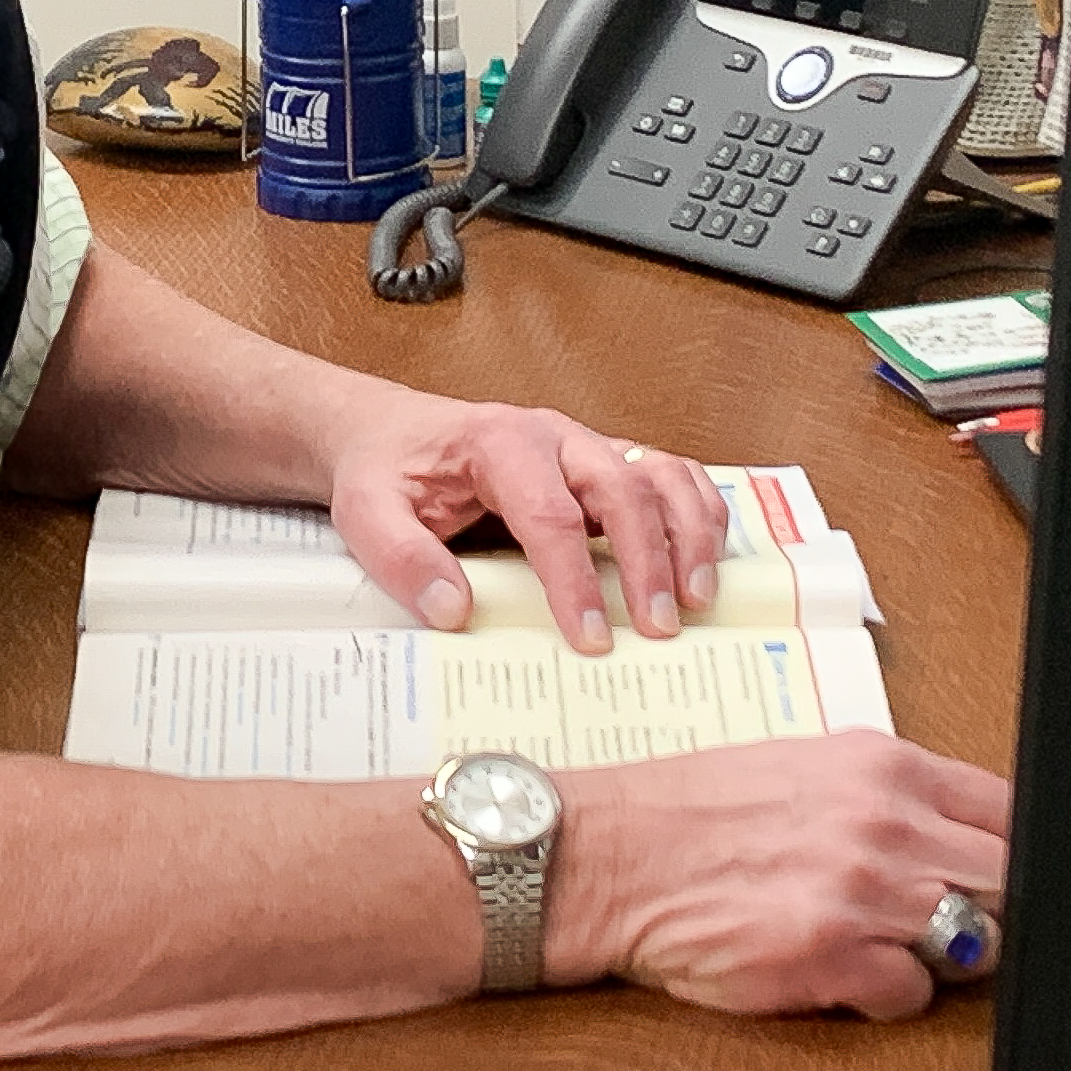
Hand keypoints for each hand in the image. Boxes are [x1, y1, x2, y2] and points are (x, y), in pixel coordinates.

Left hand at [324, 388, 733, 652]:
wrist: (393, 433)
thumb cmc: (387, 471)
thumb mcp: (367, 512)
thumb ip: (402, 558)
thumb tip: (453, 610)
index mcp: (499, 443)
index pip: (549, 514)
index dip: (574, 579)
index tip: (590, 636)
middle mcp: (556, 435)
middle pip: (623, 489)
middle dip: (648, 561)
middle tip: (658, 628)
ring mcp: (588, 445)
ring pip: (662, 474)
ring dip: (689, 535)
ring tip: (697, 601)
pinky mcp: (607, 461)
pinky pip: (672, 475)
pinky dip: (699, 513)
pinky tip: (704, 561)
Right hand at [554, 732, 1014, 1021]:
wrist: (612, 858)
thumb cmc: (691, 815)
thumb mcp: (805, 768)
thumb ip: (887, 795)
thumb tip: (956, 834)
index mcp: (883, 767)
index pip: (1009, 809)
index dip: (1013, 850)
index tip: (1000, 873)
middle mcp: (884, 824)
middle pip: (1007, 879)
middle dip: (988, 906)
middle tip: (946, 919)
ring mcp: (864, 892)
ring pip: (973, 943)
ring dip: (940, 955)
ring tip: (884, 945)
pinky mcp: (833, 957)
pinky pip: (912, 996)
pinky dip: (888, 996)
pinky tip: (846, 974)